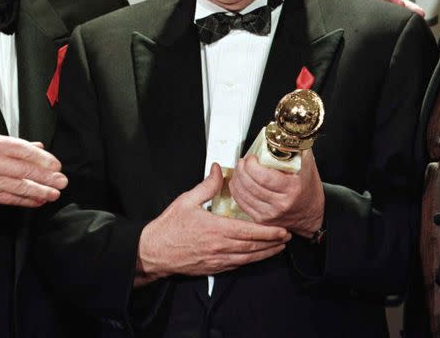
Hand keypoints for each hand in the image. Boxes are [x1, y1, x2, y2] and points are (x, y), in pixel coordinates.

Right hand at [0, 134, 66, 207]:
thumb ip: (15, 144)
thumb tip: (37, 147)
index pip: (25, 151)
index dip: (44, 159)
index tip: (56, 165)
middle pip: (26, 170)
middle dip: (47, 177)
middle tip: (61, 181)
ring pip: (20, 187)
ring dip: (41, 192)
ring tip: (55, 193)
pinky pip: (11, 199)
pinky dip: (27, 201)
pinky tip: (38, 201)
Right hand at [135, 163, 289, 285]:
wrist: (153, 252)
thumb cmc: (168, 228)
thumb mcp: (187, 200)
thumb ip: (207, 185)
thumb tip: (218, 170)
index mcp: (215, 229)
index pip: (249, 231)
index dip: (268, 231)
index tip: (281, 229)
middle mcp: (219, 247)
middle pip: (252, 246)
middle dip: (272, 242)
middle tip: (286, 237)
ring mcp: (217, 260)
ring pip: (247, 258)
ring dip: (265, 254)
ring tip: (278, 248)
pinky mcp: (212, 268)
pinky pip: (236, 265)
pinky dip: (250, 261)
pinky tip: (256, 257)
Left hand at [229, 150, 323, 238]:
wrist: (311, 216)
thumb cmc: (309, 190)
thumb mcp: (307, 167)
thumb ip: (295, 150)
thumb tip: (283, 133)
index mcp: (292, 189)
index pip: (263, 177)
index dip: (251, 166)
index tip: (251, 158)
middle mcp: (280, 204)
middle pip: (251, 185)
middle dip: (241, 170)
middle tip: (242, 162)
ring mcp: (270, 214)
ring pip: (243, 195)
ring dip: (237, 179)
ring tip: (240, 170)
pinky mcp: (262, 220)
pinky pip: (243, 204)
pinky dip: (237, 191)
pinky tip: (238, 182)